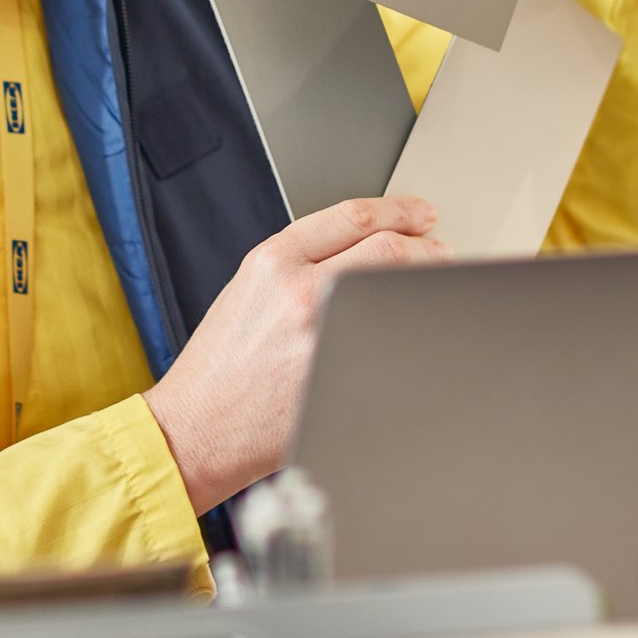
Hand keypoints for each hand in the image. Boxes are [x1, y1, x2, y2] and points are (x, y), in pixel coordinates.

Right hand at [143, 197, 445, 515]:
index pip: (353, 217)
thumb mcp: (247, 289)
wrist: (197, 426)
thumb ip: (301, 263)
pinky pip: (391, 344)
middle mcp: (300, 292)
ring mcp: (323, 337)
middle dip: (426, 247)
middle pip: (388, 250)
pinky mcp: (340, 379)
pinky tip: (421, 330)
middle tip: (440, 251)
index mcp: (272, 261)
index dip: (399, 210)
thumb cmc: (220, 365)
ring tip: (435, 285)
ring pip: (396, 294)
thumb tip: (365, 251)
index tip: (421, 214)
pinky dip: (413, 331)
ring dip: (427, 285)